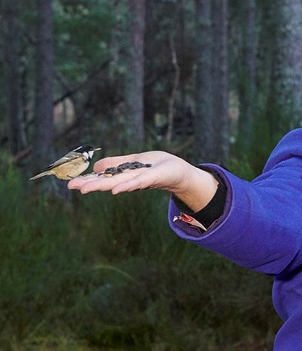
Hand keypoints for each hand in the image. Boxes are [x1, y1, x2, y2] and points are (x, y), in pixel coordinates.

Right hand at [67, 151, 218, 211]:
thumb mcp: (134, 162)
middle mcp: (132, 179)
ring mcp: (143, 180)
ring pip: (120, 182)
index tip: (70, 184)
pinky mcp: (155, 178)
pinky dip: (128, 185)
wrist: (181, 173)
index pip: (105, 178)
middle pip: (109, 182)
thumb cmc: (158, 166)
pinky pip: (140, 181)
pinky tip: (115, 189)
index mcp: (125, 175)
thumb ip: (116, 165)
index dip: (89, 181)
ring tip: (86, 189)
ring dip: (103, 186)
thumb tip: (95, 168)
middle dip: (90, 185)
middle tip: (72, 188)